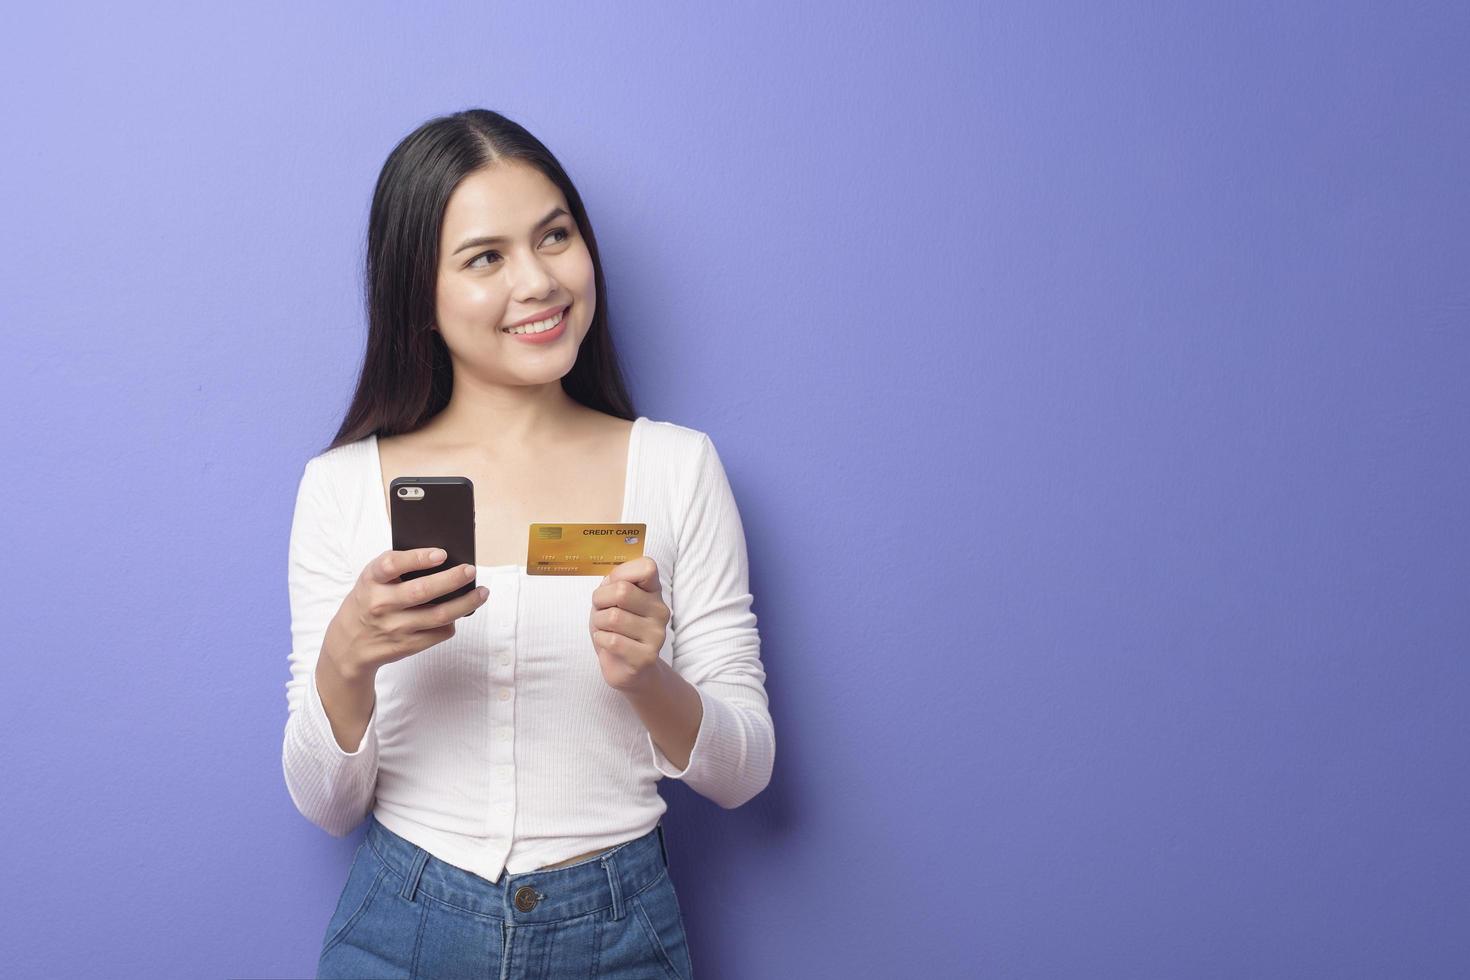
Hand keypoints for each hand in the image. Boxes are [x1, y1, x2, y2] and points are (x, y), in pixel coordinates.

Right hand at [325, 548, 489, 678]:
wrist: (349, 644)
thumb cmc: (368, 601)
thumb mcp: (372, 580)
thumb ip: (398, 568)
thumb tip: (443, 559)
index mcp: (371, 581)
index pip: (391, 565)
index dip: (417, 558)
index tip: (441, 554)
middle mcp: (381, 604)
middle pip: (422, 591)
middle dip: (453, 579)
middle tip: (471, 570)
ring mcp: (395, 627)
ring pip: (439, 615)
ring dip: (466, 603)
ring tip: (482, 592)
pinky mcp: (406, 645)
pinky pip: (439, 633)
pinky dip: (453, 622)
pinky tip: (460, 612)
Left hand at [588, 556, 669, 692]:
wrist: (631, 670)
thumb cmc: (618, 630)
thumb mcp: (613, 600)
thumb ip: (614, 584)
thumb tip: (613, 579)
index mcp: (654, 592)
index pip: (647, 567)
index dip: (621, 573)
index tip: (613, 586)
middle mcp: (660, 611)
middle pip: (622, 591)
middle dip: (600, 601)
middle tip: (602, 612)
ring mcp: (656, 635)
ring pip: (613, 617)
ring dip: (599, 624)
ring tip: (605, 630)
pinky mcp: (646, 657)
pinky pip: (612, 641)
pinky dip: (601, 640)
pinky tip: (608, 645)